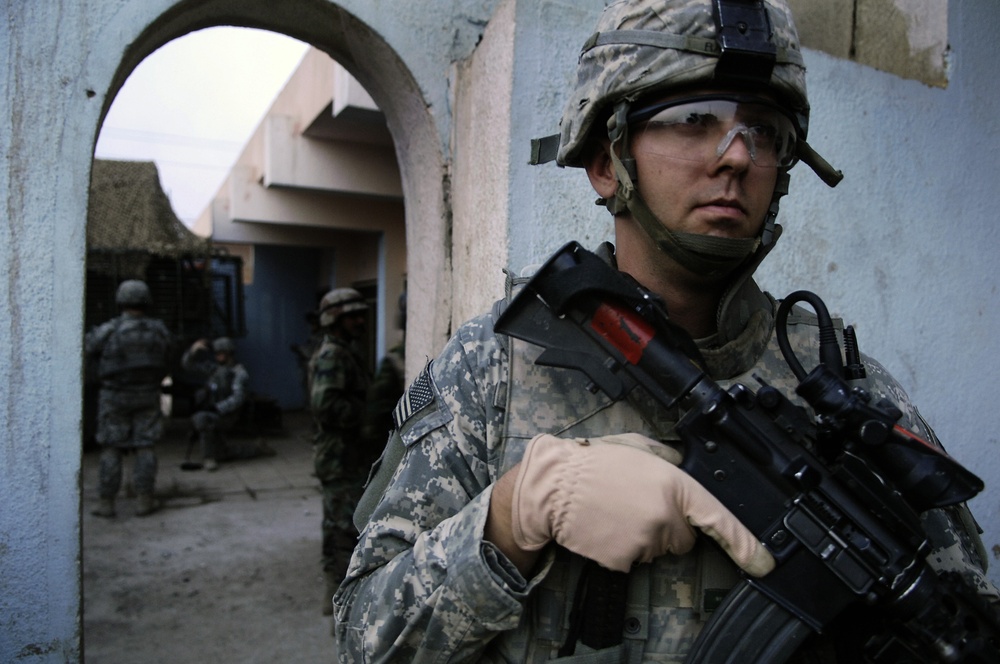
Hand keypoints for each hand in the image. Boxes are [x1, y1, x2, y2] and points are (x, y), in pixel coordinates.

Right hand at [510, 433, 773, 575]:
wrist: (552, 486)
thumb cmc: (592, 464)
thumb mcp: (638, 446)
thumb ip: (670, 460)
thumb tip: (683, 468)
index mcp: (673, 485)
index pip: (718, 519)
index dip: (745, 544)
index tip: (763, 563)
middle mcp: (664, 517)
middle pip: (684, 537)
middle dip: (668, 524)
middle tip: (636, 503)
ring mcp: (644, 542)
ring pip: (657, 549)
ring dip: (643, 534)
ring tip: (615, 510)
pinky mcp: (623, 560)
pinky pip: (634, 559)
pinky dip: (622, 548)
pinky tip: (606, 526)